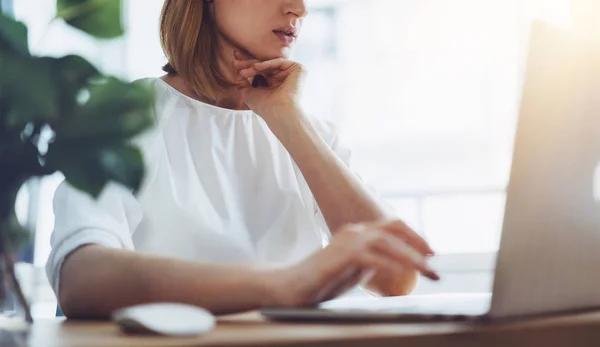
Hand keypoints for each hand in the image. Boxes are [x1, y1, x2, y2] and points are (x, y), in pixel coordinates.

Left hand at [232, 50, 304, 121]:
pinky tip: (256, 67)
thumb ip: (245, 80)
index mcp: (273, 84)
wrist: (278, 112)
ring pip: (269, 64)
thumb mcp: (249, 91)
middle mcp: (282, 78)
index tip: (234, 62)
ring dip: (254, 66)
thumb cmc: (264, 107)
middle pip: (263, 66)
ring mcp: (290, 73)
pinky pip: (280, 62)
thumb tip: (239, 71)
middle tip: (235, 60)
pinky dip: (267, 64)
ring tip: (243, 71)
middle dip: (248, 62)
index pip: (259, 72)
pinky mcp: (298, 70)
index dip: (246, 66)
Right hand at [265, 220, 437, 307]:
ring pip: (386, 241)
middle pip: (394, 229)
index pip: (392, 227)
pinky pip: (371, 257)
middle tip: (435, 264)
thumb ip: (374, 263)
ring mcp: (346, 241)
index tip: (431, 254)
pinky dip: (390, 265)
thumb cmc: (322, 281)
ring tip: (427, 271)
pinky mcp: (339, 256)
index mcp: (358, 233)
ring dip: (411, 257)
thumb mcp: (356, 270)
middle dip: (419, 245)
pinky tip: (401, 274)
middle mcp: (354, 232)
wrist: (290, 286)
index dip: (414, 237)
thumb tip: (399, 266)